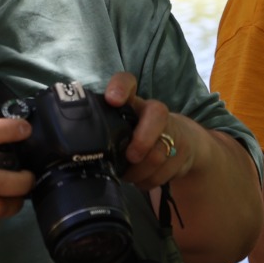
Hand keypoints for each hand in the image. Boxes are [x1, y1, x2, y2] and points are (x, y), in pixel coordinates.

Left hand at [105, 71, 194, 190]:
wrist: (183, 143)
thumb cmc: (139, 135)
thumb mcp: (121, 129)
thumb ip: (103, 132)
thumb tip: (80, 151)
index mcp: (133, 103)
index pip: (127, 81)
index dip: (121, 87)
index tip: (113, 100)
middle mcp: (155, 112)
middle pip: (157, 115)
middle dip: (142, 140)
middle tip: (131, 157)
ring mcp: (172, 131)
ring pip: (158, 153)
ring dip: (139, 172)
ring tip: (128, 175)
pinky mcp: (183, 151)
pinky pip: (163, 172)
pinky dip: (148, 181)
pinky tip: (142, 179)